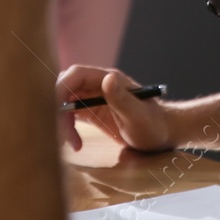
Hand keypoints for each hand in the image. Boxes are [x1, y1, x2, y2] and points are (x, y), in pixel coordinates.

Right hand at [55, 65, 173, 152]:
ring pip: (66, 103)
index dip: (61, 88)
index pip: (76, 75)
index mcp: (108, 79)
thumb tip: (107, 79)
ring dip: (63, 122)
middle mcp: (98, 86)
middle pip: (66, 89)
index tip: (57, 110)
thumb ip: (121, 98)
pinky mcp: (93, 112)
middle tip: (64, 133)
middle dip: (59, 109)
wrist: (163, 135)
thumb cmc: (154, 125)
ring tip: (73, 143)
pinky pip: (72, 116)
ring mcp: (94, 98)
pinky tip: (76, 144)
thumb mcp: (138, 115)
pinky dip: (68, 129)